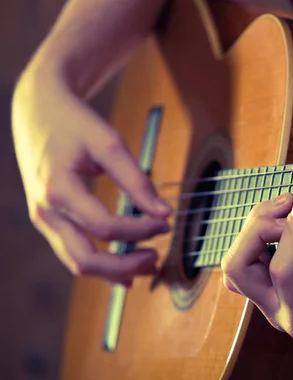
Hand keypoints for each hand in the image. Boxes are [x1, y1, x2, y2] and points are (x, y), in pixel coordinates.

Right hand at [12, 68, 171, 285]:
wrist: (37, 110)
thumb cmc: (74, 123)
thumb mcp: (108, 143)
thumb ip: (136, 179)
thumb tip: (163, 212)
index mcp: (58, 190)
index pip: (105, 227)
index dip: (140, 231)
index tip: (165, 223)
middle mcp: (45, 211)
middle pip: (85, 259)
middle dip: (125, 265)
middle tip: (157, 258)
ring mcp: (43, 219)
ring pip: (77, 263)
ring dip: (114, 271)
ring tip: (148, 263)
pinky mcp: (49, 220)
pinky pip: (73, 253)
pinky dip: (101, 263)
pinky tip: (125, 266)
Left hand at [221, 193, 292, 370]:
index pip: (282, 271)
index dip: (290, 231)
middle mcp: (280, 313)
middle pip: (238, 269)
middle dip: (257, 229)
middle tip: (291, 203)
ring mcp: (274, 304)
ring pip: (237, 265)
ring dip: (254, 230)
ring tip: (286, 206)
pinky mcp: (276, 292)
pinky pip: (251, 262)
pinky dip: (261, 236)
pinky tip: (285, 219)